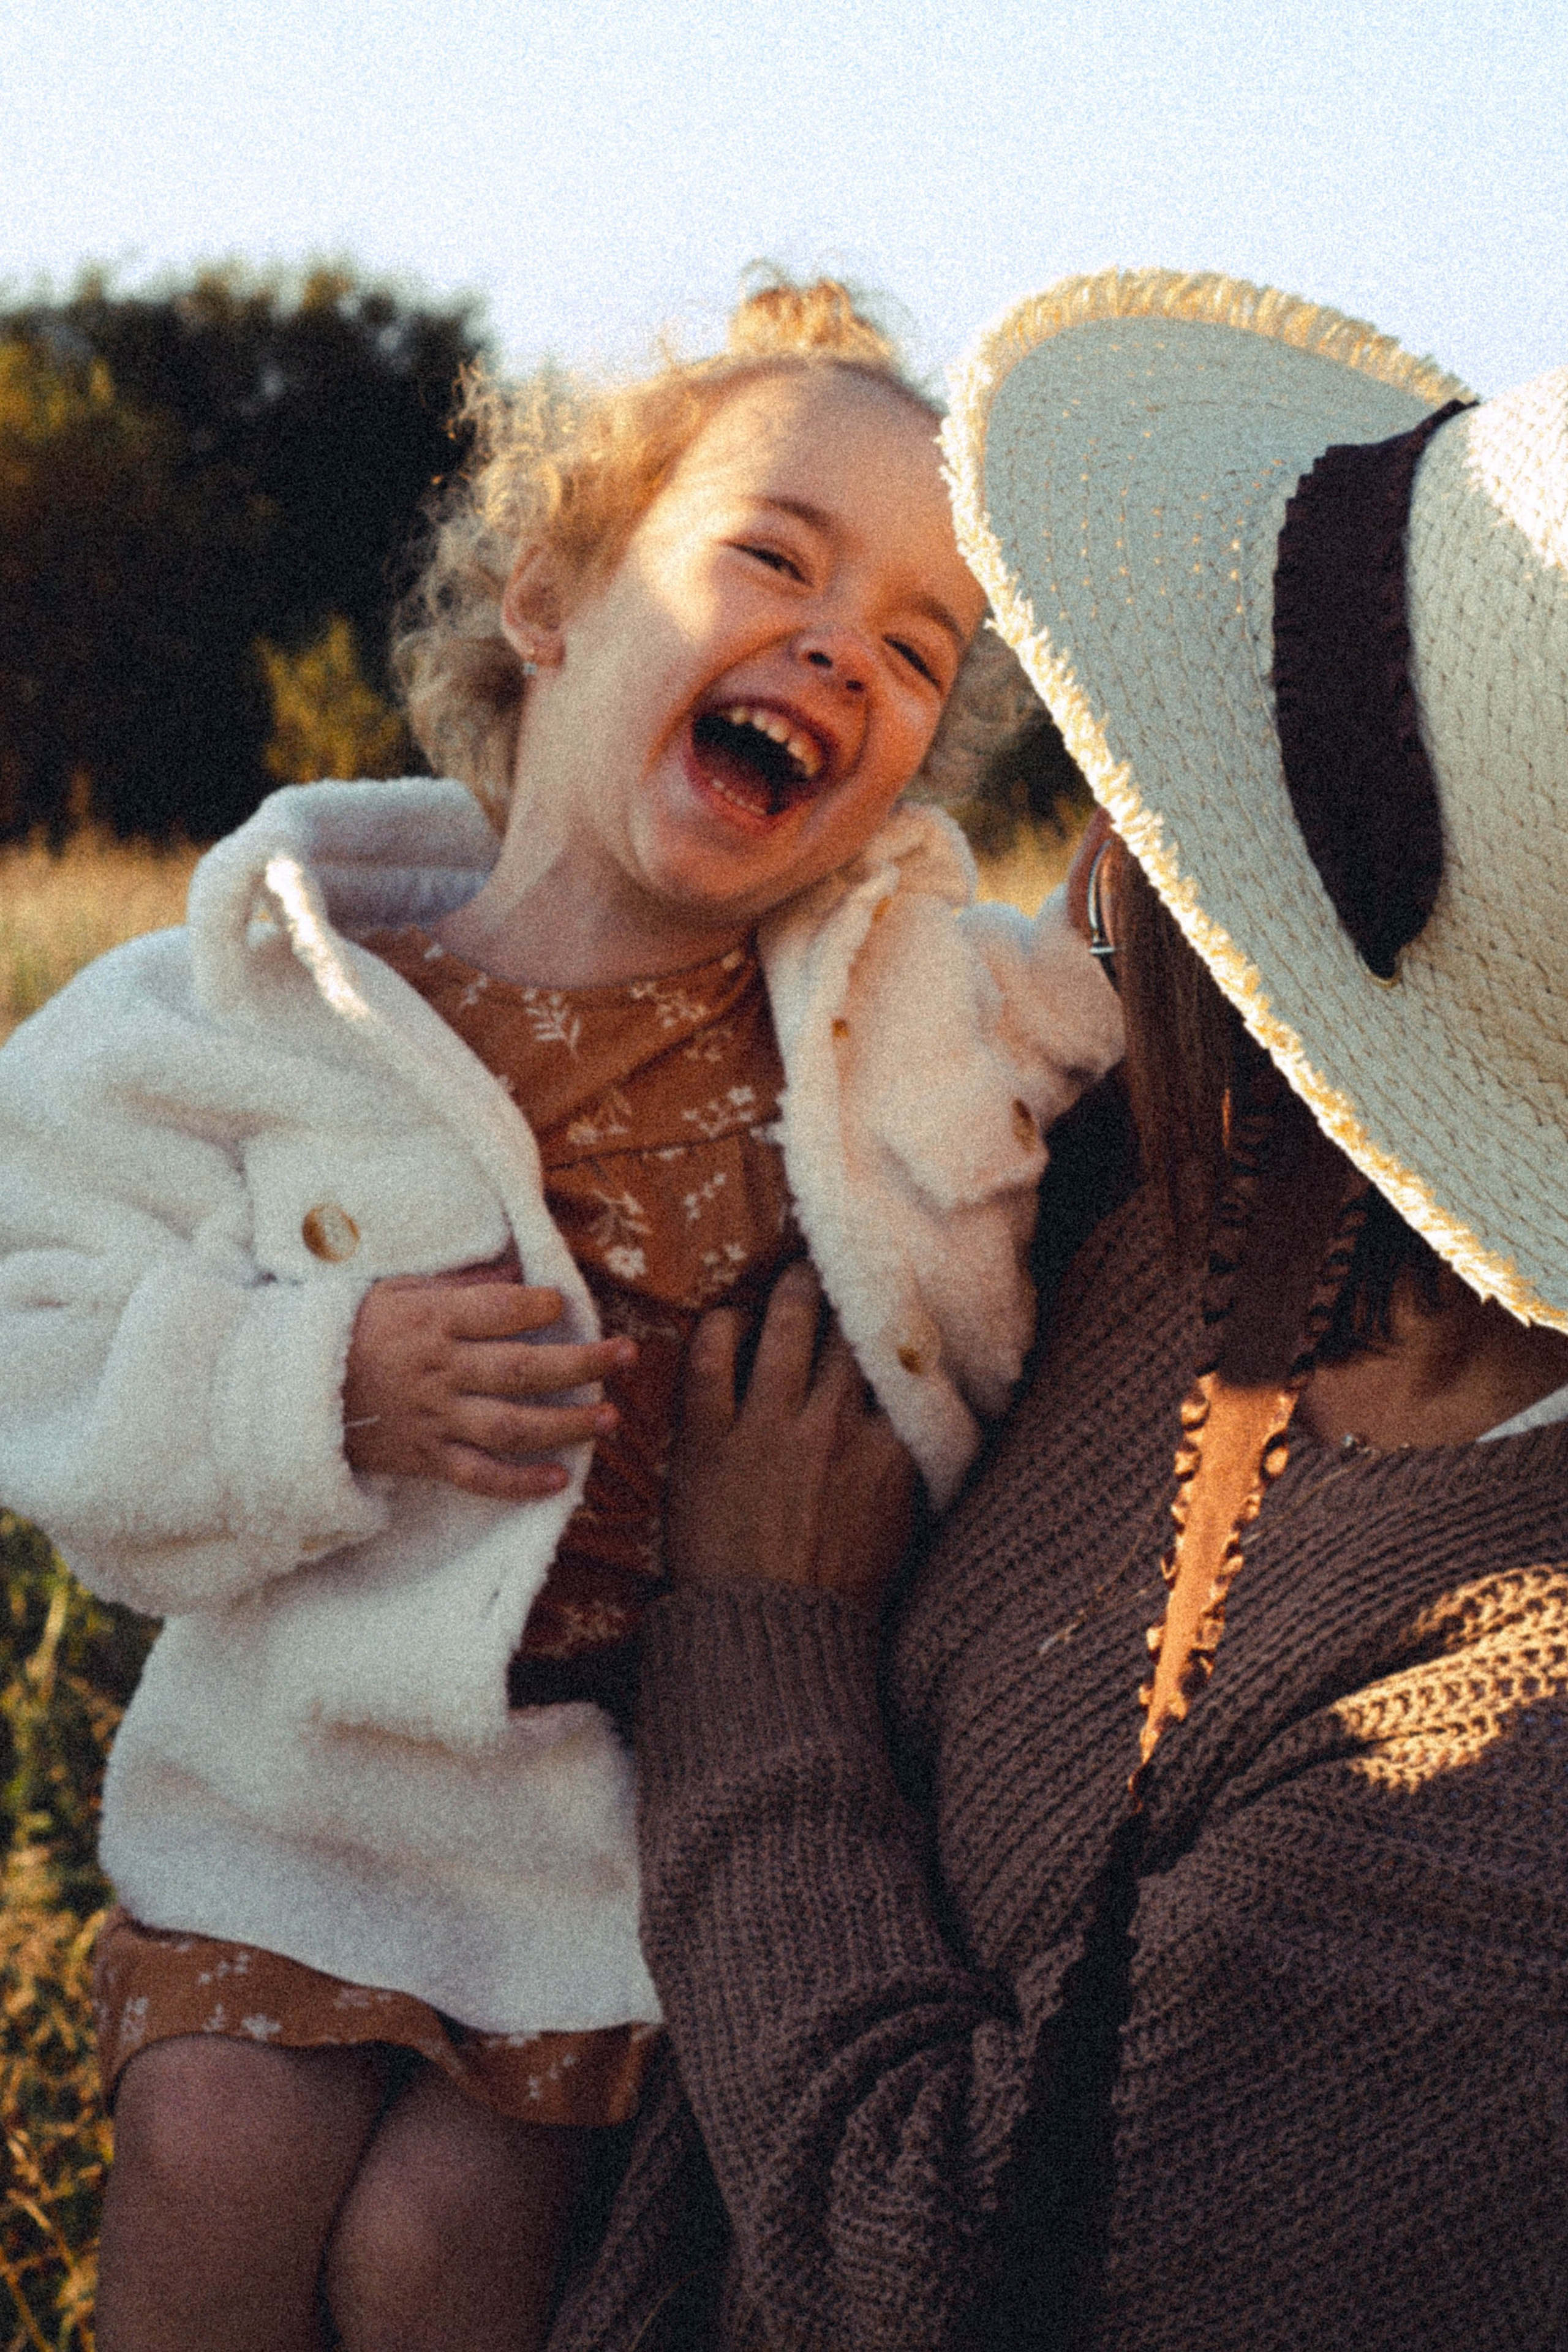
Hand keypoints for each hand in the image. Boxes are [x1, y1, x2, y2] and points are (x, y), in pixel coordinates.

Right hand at [342, 1260, 634, 1502]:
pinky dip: (518, 1483)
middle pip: (521, 1369)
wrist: (294, 1392)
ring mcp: (435, 1418)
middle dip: (581, 1363)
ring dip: (566, 1423)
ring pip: (511, 1425)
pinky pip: (478, 1475)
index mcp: (432, 1322)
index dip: (538, 1305)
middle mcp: (439, 1371)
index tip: (564, 1303)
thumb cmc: (353, 1330)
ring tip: (609, 1418)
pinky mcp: (427, 1458)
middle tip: (626, 1355)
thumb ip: (456, 1281)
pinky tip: (559, 1479)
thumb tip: (514, 1270)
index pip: (498, 1311)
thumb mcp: (395, 1289)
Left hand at [667, 1261, 917, 1609]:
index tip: (899, 1305)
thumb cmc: (838, 1592)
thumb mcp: (901, 1525)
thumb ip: (914, 1465)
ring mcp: (768, 1427)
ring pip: (787, 1325)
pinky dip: (720, 1329)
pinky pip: (712, 1358)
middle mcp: (834, 1425)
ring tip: (795, 1273)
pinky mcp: (708, 1438)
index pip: (901, 1364)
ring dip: (793, 1290)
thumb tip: (934, 1423)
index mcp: (888, 1449)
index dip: (899, 1329)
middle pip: (849, 1330)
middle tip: (844, 1271)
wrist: (767, 1637)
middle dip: (849, 1292)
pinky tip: (727, 1321)